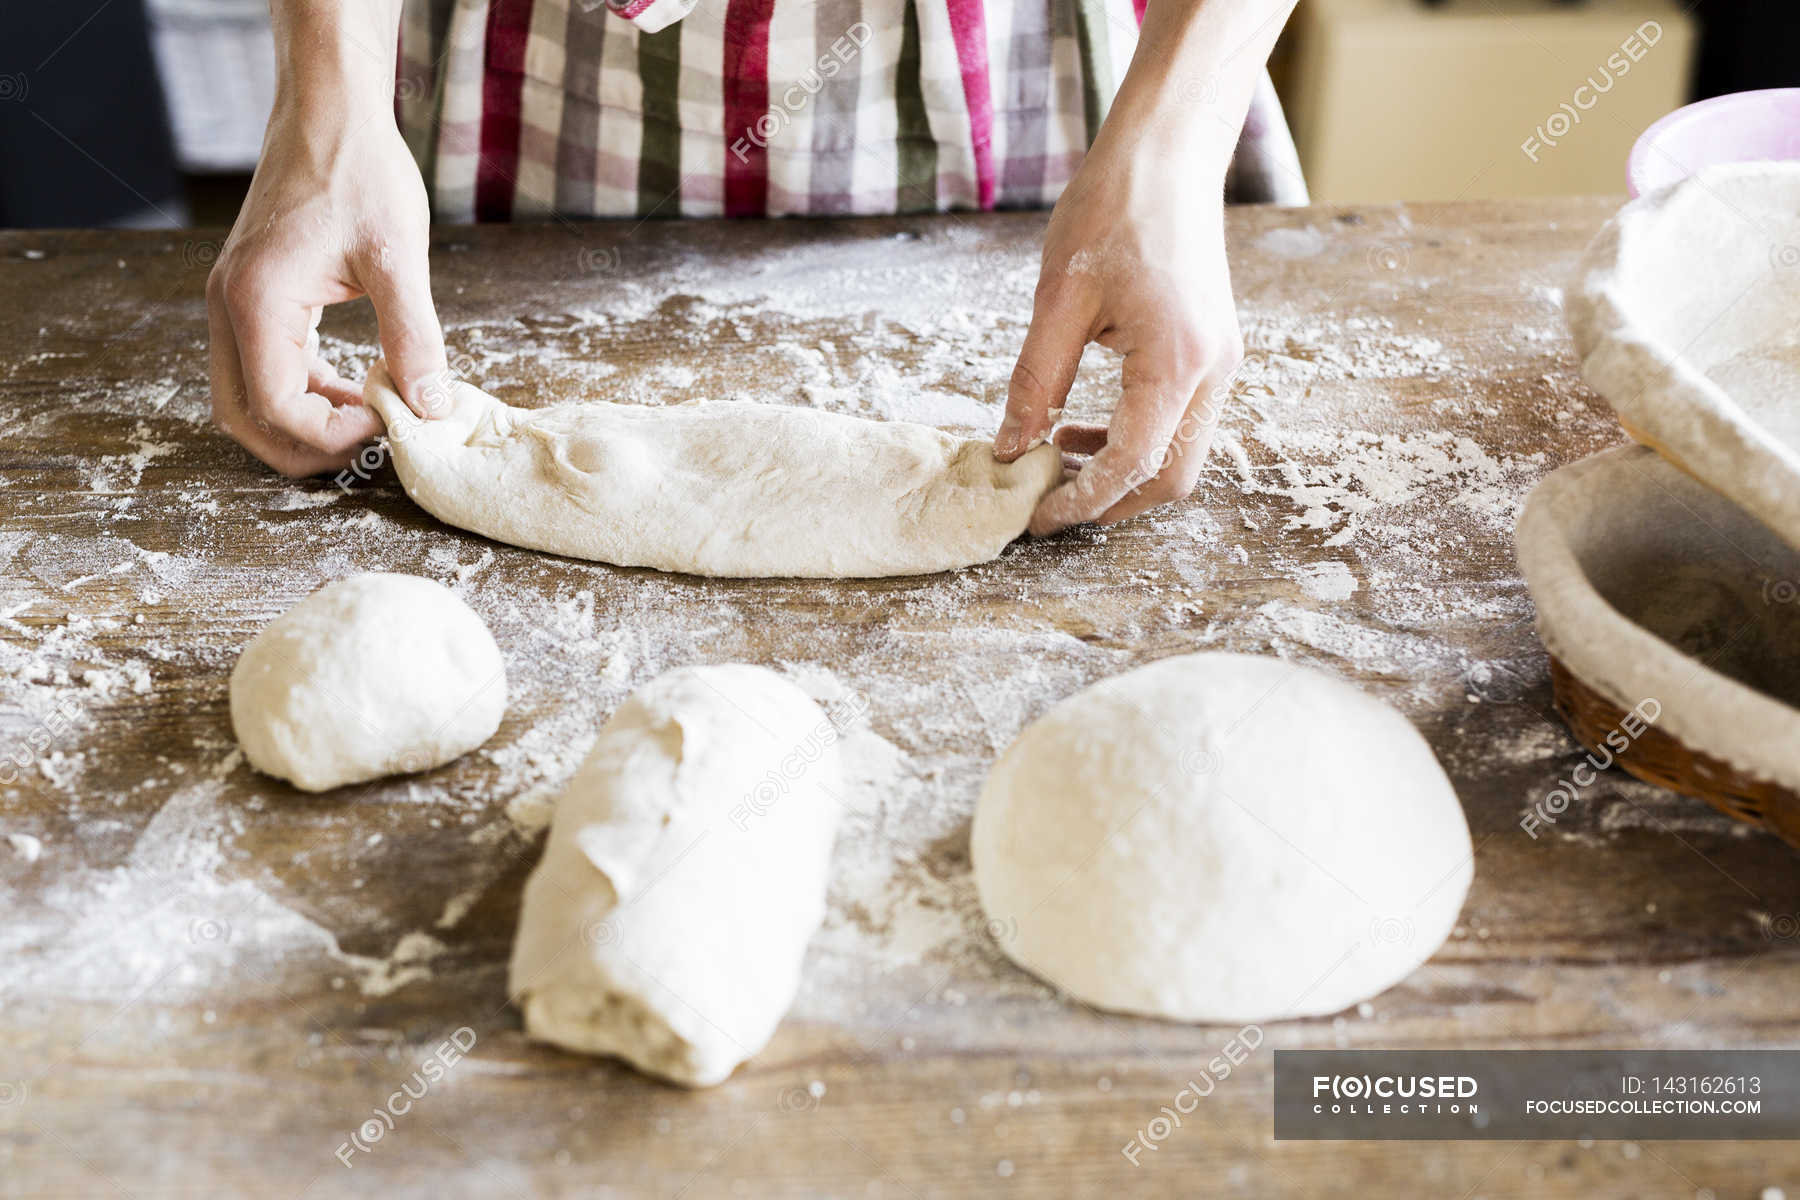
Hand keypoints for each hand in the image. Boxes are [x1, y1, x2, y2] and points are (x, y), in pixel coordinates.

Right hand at [207, 2, 442, 475]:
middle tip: (375, 443)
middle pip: (247, 419)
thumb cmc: (360, 171)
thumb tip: (431, 407)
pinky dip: (306, 391)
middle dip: (308, 446)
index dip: (332, 436)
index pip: (277, 409)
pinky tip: (357, 386)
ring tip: (372, 416)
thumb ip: (414, 338)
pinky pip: (264, 368)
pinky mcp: (251, 296)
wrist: (329, 113)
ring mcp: (234, 302)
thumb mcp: (397, 259)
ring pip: (250, 399)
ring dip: (306, 422)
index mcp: (257, 302)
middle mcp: (230, 307)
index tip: (389, 425)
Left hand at [995, 124, 1242, 535]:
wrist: (1168, 154)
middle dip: (1111, 502)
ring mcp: (1219, 363)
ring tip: (1058, 458)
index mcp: (1177, 360)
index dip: (1083, 501)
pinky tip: (1084, 426)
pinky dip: (1136, 439)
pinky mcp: (1211, 352)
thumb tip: (1011, 449)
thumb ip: (1036, 382)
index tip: (1036, 516)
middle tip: (1047, 501)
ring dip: (1123, 472)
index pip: (1134, 464)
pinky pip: (1180, 421)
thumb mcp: (1058, 300)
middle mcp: (1212, 371)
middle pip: (1172, 477)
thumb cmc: (1112, 210)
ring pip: (1181, 454)